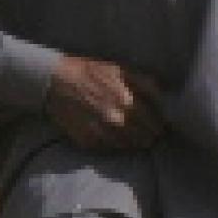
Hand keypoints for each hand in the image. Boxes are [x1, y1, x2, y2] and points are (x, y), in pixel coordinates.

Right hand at [45, 56, 169, 151]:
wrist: (54, 80)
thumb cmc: (89, 71)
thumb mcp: (119, 69)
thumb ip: (144, 82)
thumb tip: (163, 96)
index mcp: (126, 101)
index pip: (152, 121)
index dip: (158, 125)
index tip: (161, 127)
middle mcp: (115, 119)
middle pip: (141, 136)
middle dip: (149, 137)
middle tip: (152, 137)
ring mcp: (100, 132)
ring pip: (126, 145)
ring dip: (134, 144)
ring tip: (138, 142)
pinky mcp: (87, 140)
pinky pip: (108, 148)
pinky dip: (115, 146)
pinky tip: (118, 141)